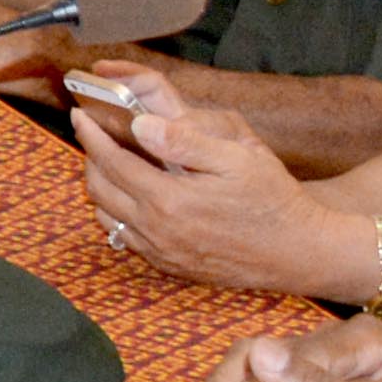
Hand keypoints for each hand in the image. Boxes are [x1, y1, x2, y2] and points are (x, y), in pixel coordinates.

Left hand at [78, 96, 343, 295]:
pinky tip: (134, 195)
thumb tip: (140, 125)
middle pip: (99, 189)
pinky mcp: (173, 268)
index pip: (110, 161)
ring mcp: (164, 254)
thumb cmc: (274, 200)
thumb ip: (186, 139)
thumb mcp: (239, 157)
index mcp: (169, 200)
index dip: (91, 134)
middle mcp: (158, 232)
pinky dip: (118, 213)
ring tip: (112, 161)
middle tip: (95, 134)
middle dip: (91, 157)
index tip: (80, 114)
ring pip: (108, 216)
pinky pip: (128, 238)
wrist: (302, 252)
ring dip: (102, 186)